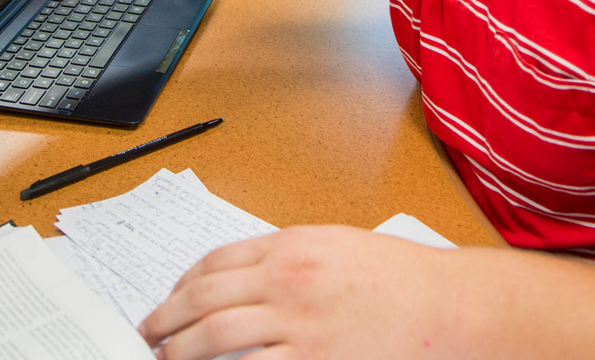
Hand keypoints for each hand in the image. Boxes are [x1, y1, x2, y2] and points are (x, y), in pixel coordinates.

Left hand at [139, 225, 479, 359]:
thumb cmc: (400, 277)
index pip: (215, 262)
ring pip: (217, 338)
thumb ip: (288, 258)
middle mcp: (287, 281)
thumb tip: (245, 279)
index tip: (169, 300)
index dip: (181, 284)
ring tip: (165, 359)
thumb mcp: (336, 247)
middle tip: (148, 334)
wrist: (446, 308)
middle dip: (166, 318)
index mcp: (291, 246)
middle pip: (204, 298)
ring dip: (181, 351)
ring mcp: (298, 325)